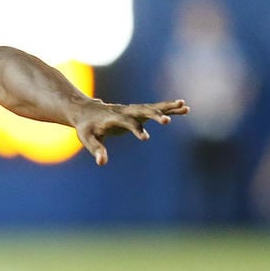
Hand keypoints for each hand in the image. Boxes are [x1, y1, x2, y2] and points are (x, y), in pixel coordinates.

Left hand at [74, 99, 188, 165]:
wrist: (85, 110)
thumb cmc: (86, 127)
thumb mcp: (87, 139)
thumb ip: (96, 149)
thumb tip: (102, 162)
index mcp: (112, 118)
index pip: (126, 122)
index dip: (136, 129)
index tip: (146, 138)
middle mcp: (124, 111)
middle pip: (142, 111)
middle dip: (155, 115)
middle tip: (167, 121)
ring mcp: (132, 110)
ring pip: (151, 108)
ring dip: (167, 108)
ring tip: (184, 107)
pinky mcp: (137, 111)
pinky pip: (155, 109)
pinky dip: (168, 108)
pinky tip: (183, 107)